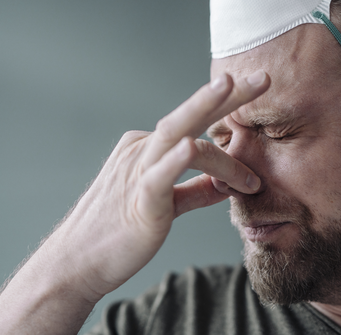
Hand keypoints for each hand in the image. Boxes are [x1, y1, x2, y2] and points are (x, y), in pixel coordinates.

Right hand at [58, 70, 269, 300]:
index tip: (257, 92)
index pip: (194, 126)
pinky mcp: (139, 201)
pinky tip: (189, 145)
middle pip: (188, 116)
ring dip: (206, 108)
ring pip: (176, 133)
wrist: (77, 264)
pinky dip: (174, 159)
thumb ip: (195, 192)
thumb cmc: (118, 235)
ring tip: (235, 87)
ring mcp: (137, 172)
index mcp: (147, 151)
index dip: (227, 109)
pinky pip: (158, 176)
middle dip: (226, 94)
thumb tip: (226, 185)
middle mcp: (142, 152)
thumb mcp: (167, 206)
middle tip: (262, 77)